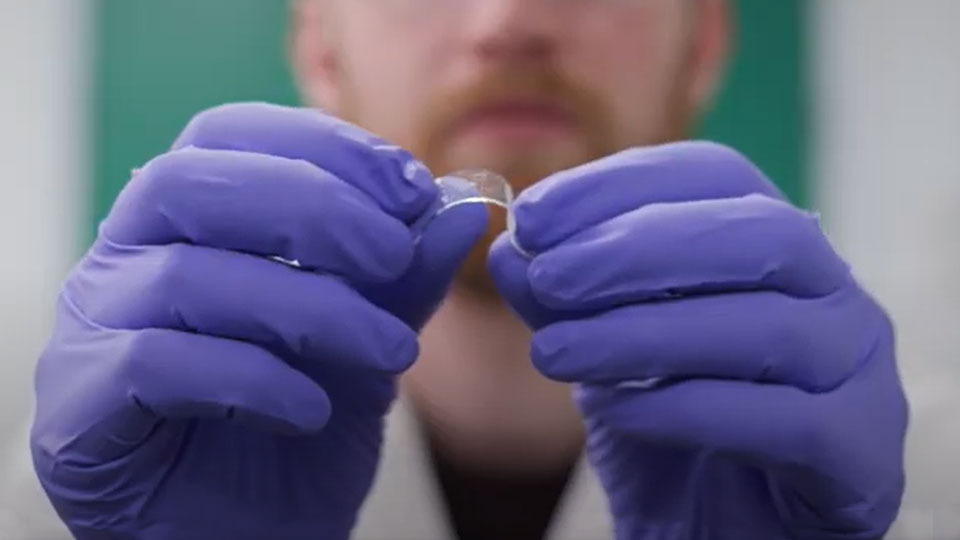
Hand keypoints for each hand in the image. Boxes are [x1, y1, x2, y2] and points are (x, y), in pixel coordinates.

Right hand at [31, 103, 486, 539]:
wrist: (249, 537)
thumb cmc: (297, 427)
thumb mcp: (368, 345)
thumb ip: (404, 281)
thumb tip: (459, 209)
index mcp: (186, 221)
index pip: (230, 136)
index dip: (322, 147)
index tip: (409, 189)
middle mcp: (126, 256)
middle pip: (192, 183)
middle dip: (312, 208)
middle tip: (396, 255)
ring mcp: (93, 327)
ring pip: (187, 276)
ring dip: (310, 307)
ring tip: (391, 353)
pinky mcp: (80, 406)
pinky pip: (158, 363)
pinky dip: (254, 378)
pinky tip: (313, 410)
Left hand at [489, 142, 907, 539]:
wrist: (717, 531)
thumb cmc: (670, 426)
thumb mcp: (602, 351)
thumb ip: (563, 301)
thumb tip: (510, 251)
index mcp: (775, 246)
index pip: (714, 176)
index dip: (619, 186)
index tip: (531, 216)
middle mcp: (832, 293)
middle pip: (756, 236)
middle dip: (636, 250)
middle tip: (549, 278)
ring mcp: (859, 371)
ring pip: (766, 328)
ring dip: (644, 334)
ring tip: (554, 353)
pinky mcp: (861, 455)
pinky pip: (781, 421)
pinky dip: (687, 410)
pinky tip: (616, 413)